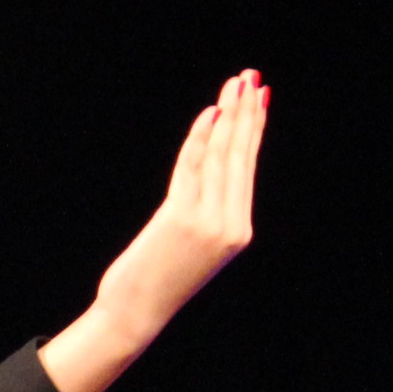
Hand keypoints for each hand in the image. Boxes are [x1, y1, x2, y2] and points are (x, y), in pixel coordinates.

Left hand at [39, 68, 267, 391]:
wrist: (133, 314)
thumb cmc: (155, 279)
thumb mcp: (189, 243)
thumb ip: (204, 209)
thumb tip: (207, 168)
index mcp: (238, 230)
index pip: (247, 168)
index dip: (254, 130)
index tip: (259, 98)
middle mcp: (231, 224)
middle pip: (240, 156)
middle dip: (247, 113)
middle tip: (250, 77)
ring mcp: (209, 222)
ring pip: (222, 158)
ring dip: (229, 116)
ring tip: (236, 84)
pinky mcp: (183, 220)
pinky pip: (192, 169)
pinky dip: (200, 139)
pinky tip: (209, 114)